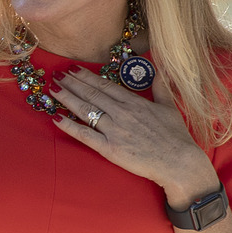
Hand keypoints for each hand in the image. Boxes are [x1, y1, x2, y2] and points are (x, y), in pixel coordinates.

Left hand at [50, 68, 218, 206]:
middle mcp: (122, 113)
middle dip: (72, 84)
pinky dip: (70, 126)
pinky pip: (85, 135)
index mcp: (135, 103)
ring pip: (85, 111)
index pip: (105, 86)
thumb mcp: (169, 107)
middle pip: (91, 95)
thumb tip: (160, 69)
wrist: (178, 162)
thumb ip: (161, 87)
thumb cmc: (175, 137)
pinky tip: (57, 119)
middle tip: (56, 75)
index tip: (73, 69)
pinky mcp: (110, 148)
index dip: (87, 77)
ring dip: (67, 99)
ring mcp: (115, 130)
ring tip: (53, 90)